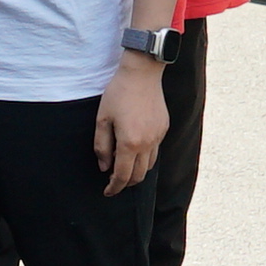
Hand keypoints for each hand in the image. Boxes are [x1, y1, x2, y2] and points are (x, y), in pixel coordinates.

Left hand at [96, 54, 170, 191]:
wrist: (142, 73)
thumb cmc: (118, 94)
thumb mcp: (102, 119)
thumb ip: (101, 146)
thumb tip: (104, 167)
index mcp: (130, 143)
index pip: (123, 176)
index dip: (114, 187)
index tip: (107, 191)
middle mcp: (147, 144)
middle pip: (139, 175)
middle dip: (126, 183)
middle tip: (114, 182)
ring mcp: (158, 136)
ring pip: (149, 165)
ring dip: (137, 171)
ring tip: (124, 165)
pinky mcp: (163, 128)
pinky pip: (155, 150)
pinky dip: (145, 156)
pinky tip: (135, 148)